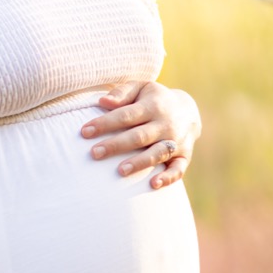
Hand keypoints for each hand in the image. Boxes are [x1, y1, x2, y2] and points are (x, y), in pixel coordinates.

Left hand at [81, 80, 200, 189]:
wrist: (189, 110)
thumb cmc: (153, 100)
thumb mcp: (141, 88)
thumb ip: (122, 93)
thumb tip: (103, 102)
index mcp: (152, 106)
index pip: (126, 115)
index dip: (105, 123)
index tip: (84, 132)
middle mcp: (165, 124)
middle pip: (138, 136)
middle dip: (116, 145)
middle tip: (94, 153)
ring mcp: (176, 141)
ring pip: (156, 153)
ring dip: (139, 163)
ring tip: (120, 171)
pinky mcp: (184, 156)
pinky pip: (178, 169)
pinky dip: (168, 177)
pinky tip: (153, 184)